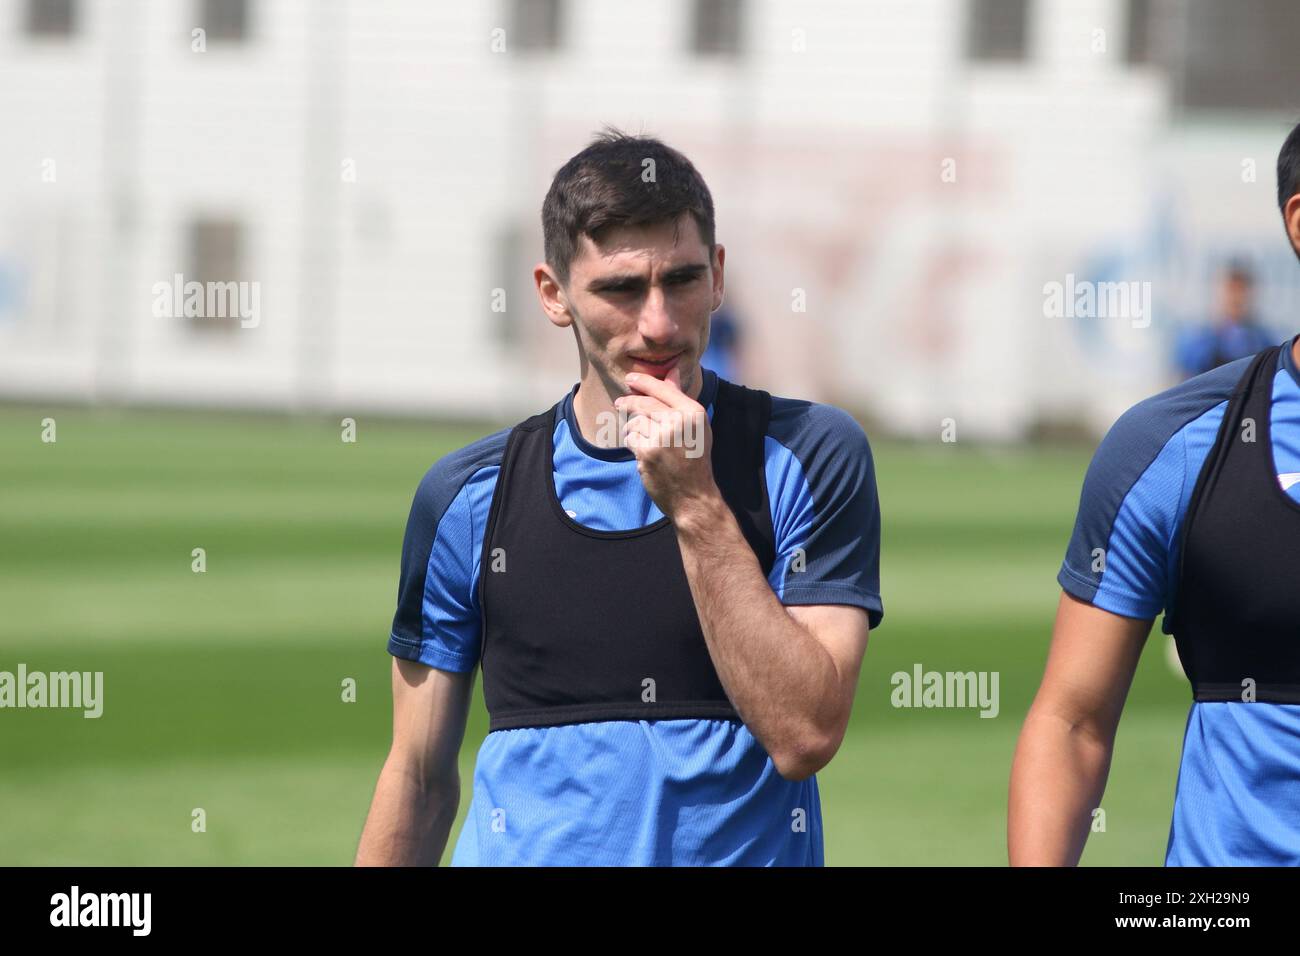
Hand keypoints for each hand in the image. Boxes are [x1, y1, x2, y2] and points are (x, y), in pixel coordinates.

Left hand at [615, 366, 719, 519]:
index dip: (644, 382)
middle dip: (629, 402)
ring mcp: (662, 437)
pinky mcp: (647, 452)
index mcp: (694, 413)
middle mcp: (679, 422)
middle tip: (619, 402)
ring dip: (633, 429)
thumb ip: (680, 399)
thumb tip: (671, 371)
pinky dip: (633, 444)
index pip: (663, 389)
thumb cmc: (695, 459)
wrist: (693, 495)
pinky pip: (631, 438)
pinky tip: (643, 452)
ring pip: (635, 422)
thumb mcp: (696, 427)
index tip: (630, 378)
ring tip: (643, 439)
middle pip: (644, 404)